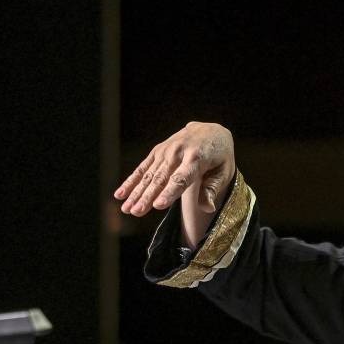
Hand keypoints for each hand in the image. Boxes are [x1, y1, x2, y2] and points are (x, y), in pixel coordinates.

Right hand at [114, 122, 236, 244]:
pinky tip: (120, 194)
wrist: (211, 131)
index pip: (181, 178)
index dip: (169, 192)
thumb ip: (212, 189)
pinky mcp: (157, 151)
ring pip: (149, 175)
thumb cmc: (219, 157)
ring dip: (136, 193)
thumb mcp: (223, 172)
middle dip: (147, 196)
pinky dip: (131, 181)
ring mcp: (165, 150)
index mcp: (197, 158)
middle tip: (136, 212)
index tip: (158, 205)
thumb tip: (208, 208)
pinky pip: (142, 168)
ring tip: (126, 209)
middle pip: (161, 178)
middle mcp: (178, 152)